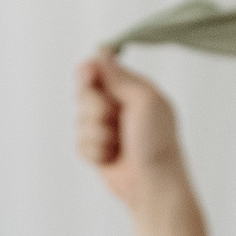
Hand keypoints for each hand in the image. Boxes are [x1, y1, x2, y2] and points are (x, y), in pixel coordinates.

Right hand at [76, 54, 186, 211]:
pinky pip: (78, 144)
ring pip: (79, 121)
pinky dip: (94, 152)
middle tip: (116, 120)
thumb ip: (120, 76)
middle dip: (95, 109)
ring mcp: (105, 129)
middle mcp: (117, 107)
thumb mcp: (145, 100)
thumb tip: (101, 51)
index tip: (89, 77)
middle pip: (83, 94)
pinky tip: (111, 158)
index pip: (98, 70)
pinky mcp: (96, 151)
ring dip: (98, 134)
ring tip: (118, 144)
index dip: (89, 73)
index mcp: (131, 89)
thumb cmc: (157, 142)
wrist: (153, 185)